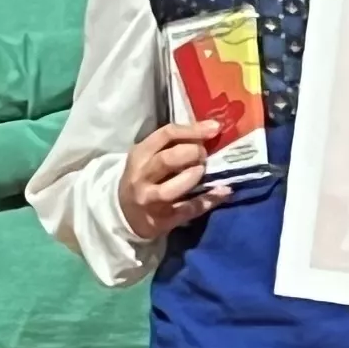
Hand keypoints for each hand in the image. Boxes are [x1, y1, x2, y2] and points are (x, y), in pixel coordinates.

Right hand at [120, 120, 220, 240]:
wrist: (125, 214)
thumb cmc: (144, 178)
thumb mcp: (148, 157)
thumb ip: (173, 145)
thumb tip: (210, 131)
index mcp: (139, 154)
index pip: (166, 134)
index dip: (193, 130)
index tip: (214, 128)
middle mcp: (141, 177)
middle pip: (167, 159)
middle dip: (192, 153)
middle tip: (204, 155)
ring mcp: (150, 200)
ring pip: (170, 189)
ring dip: (192, 177)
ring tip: (203, 171)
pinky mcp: (162, 220)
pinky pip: (188, 209)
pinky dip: (208, 200)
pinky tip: (223, 192)